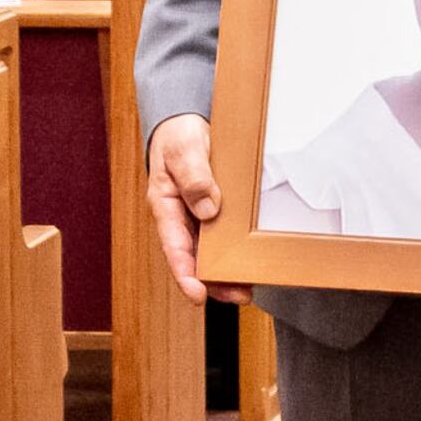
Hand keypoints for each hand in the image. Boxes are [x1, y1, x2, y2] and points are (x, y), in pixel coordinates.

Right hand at [146, 113, 251, 305]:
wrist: (187, 124)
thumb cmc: (179, 137)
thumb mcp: (184, 150)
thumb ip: (194, 177)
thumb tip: (208, 208)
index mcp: (166, 206)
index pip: (174, 247)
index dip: (185, 273)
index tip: (197, 293)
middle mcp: (182, 219)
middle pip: (195, 259)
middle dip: (214, 282)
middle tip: (239, 295)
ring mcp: (200, 218)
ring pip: (212, 253)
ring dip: (228, 272)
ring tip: (248, 289)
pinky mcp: (217, 213)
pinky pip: (226, 237)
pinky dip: (238, 251)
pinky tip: (254, 261)